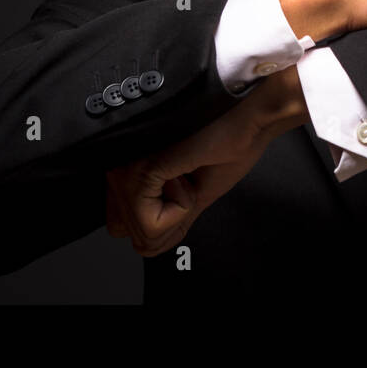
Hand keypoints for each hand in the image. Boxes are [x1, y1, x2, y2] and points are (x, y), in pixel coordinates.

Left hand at [105, 66, 307, 255]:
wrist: (250, 121)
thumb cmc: (230, 145)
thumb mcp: (195, 191)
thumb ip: (166, 215)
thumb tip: (145, 246)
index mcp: (134, 168)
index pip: (116, 223)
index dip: (153, 227)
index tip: (182, 197)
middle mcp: (124, 163)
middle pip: (121, 229)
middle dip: (160, 225)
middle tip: (185, 189)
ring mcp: (131, 165)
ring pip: (135, 227)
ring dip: (170, 216)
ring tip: (188, 180)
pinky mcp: (146, 167)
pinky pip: (149, 221)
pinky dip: (178, 212)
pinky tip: (189, 183)